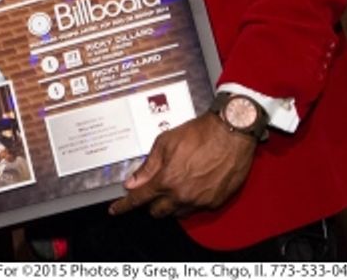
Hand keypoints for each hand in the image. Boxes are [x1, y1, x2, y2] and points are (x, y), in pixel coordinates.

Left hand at [108, 112, 256, 218]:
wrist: (231, 133)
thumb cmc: (199, 134)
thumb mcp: (165, 144)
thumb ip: (147, 166)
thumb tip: (132, 182)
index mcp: (167, 180)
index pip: (139, 199)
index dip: (124, 205)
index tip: (115, 210)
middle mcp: (183, 195)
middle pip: (158, 211)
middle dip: (150, 204)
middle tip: (148, 192)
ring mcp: (200, 201)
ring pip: (177, 213)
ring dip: (169, 204)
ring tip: (170, 187)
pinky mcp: (215, 202)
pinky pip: (195, 210)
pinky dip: (187, 202)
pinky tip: (188, 188)